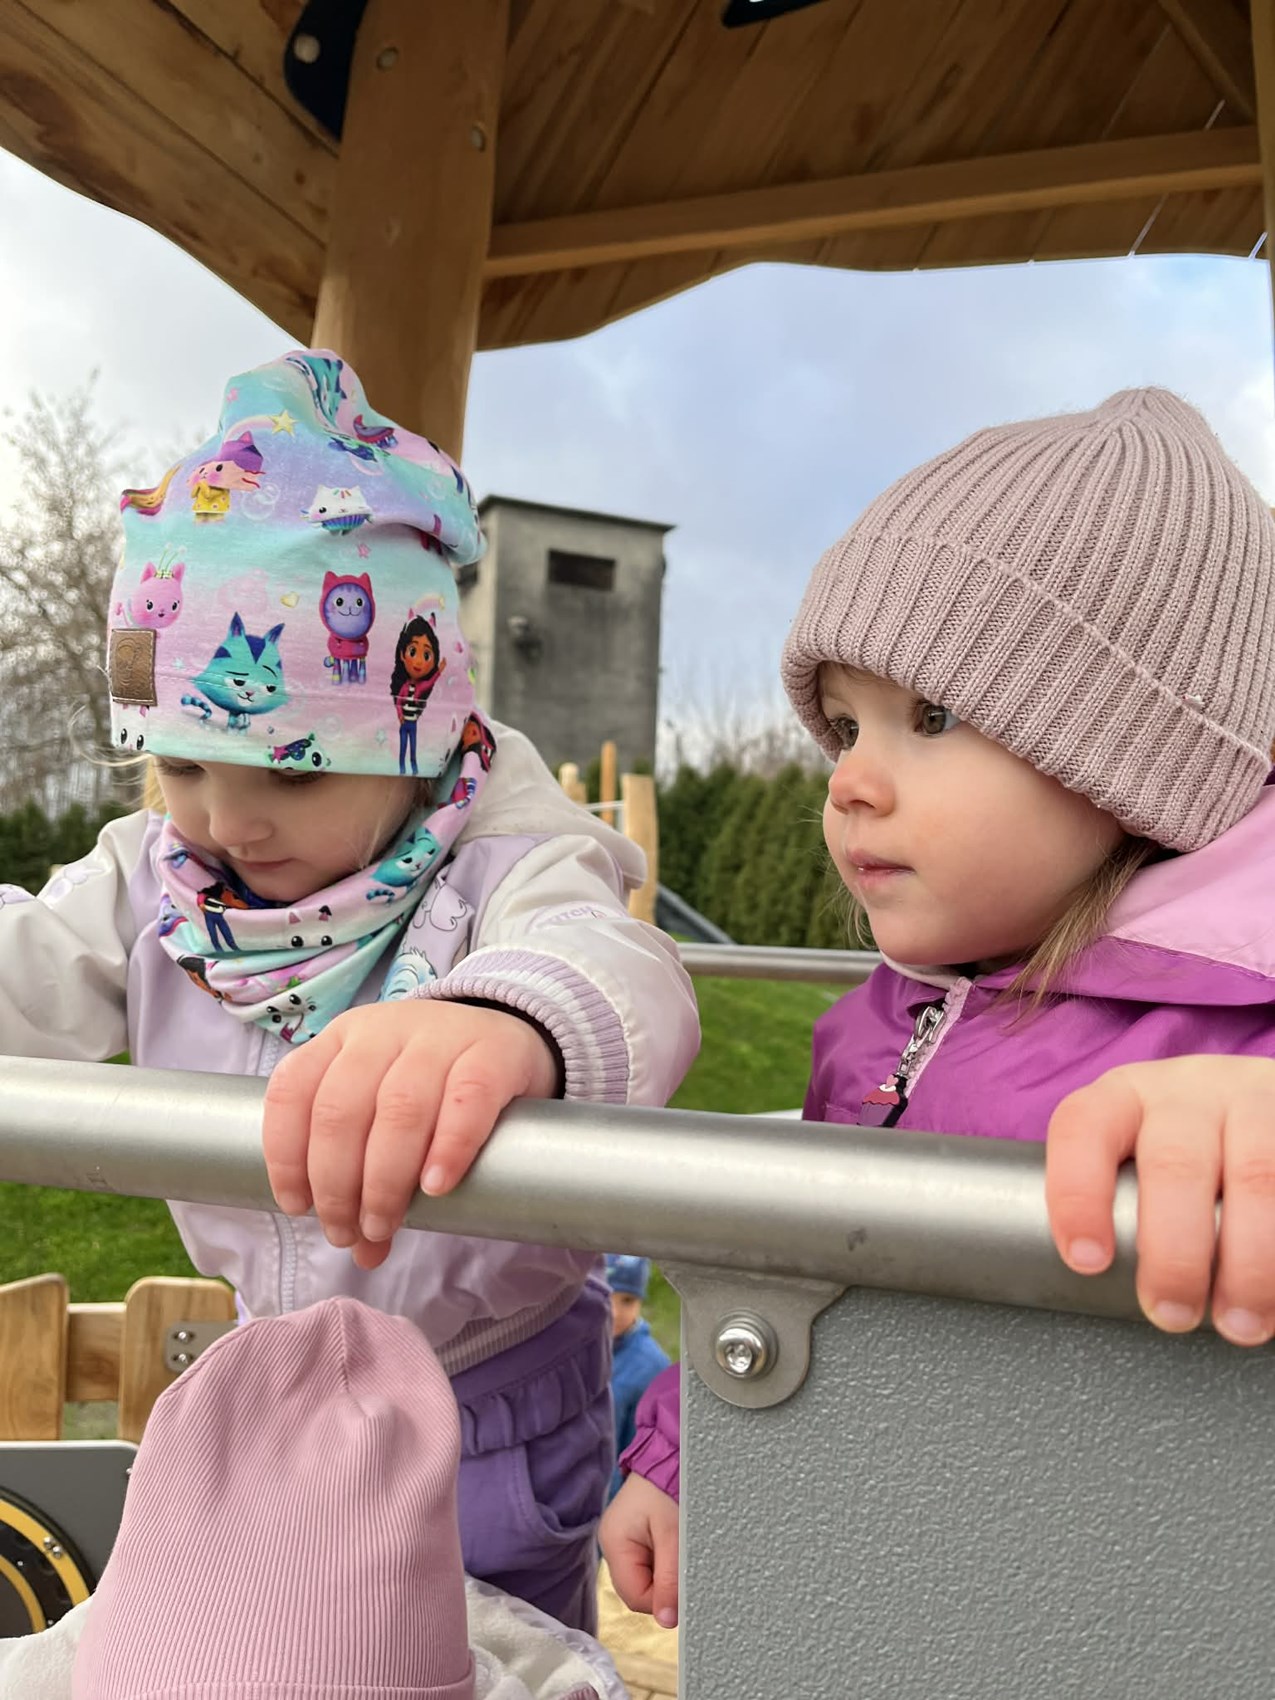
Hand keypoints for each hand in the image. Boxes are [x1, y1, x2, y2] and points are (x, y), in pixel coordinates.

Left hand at [262, 1000, 558, 1269]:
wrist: (508, 1040)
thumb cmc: (432, 1085)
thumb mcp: (385, 1114)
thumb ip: (366, 1175)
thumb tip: (364, 1254)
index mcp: (342, 1040)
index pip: (293, 1090)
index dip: (286, 1154)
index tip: (299, 1208)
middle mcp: (383, 1031)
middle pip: (342, 1109)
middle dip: (336, 1184)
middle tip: (349, 1232)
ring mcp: (439, 1037)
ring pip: (399, 1107)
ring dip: (384, 1180)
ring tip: (385, 1225)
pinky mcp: (493, 1052)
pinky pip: (467, 1098)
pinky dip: (448, 1147)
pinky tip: (436, 1187)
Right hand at [600, 1471, 678, 1627]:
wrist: (670, 1455)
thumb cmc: (669, 1490)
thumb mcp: (673, 1537)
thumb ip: (669, 1580)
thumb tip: (667, 1622)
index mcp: (613, 1544)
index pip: (635, 1596)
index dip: (662, 1599)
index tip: (684, 1584)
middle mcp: (610, 1545)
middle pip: (637, 1589)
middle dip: (663, 1584)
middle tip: (681, 1559)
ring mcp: (619, 1540)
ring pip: (644, 1578)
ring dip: (664, 1572)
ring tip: (677, 1546)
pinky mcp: (630, 1537)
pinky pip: (646, 1563)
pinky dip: (663, 1561)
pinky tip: (671, 1543)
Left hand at [1046, 1056, 1274, 1345]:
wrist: (1257, 1102)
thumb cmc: (1180, 1149)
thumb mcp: (1137, 1154)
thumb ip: (1117, 1206)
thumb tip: (1095, 1294)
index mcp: (1123, 1098)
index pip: (1083, 1128)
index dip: (1078, 1194)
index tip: (1087, 1262)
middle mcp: (1185, 1093)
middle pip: (1174, 1164)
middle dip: (1172, 1253)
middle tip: (1172, 1313)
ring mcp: (1248, 1103)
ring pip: (1254, 1176)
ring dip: (1247, 1261)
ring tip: (1240, 1322)